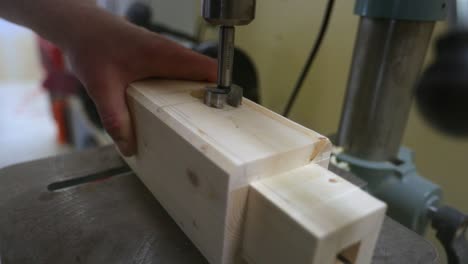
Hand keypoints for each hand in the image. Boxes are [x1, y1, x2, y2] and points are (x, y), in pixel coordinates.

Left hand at [65, 17, 216, 155]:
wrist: (82, 27)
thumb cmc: (92, 46)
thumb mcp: (101, 87)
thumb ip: (115, 119)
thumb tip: (129, 146)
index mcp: (165, 56)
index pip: (208, 69)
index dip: (220, 89)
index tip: (222, 111)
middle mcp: (171, 52)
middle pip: (205, 74)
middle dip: (210, 97)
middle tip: (208, 123)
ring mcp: (166, 54)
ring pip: (193, 74)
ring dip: (196, 94)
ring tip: (192, 119)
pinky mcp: (159, 57)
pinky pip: (180, 73)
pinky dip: (182, 89)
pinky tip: (170, 107)